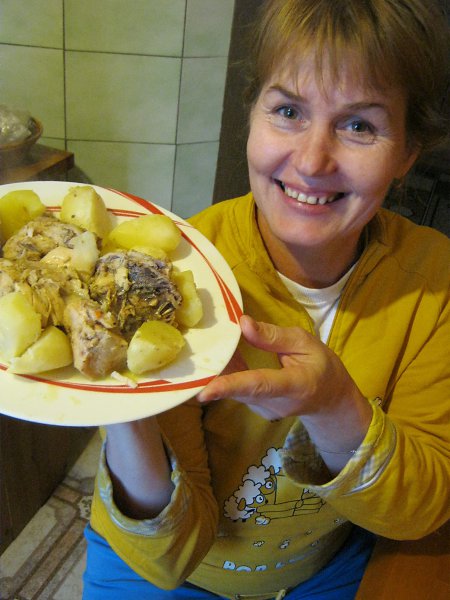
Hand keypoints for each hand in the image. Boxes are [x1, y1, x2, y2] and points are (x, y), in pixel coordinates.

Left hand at [198, 316, 371, 459]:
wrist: (330, 399)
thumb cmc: (321, 366)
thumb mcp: (305, 343)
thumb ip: (274, 336)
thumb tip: (242, 323)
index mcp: (293, 385)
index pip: (259, 385)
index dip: (231, 386)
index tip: (205, 391)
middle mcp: (275, 403)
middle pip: (239, 389)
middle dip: (212, 377)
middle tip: (187, 364)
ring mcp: (264, 409)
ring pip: (234, 389)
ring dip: (217, 372)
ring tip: (200, 350)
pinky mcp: (255, 407)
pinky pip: (235, 389)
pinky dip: (225, 373)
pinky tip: (216, 356)